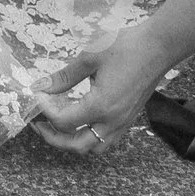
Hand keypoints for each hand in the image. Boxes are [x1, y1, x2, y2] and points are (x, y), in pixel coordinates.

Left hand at [27, 20, 168, 152]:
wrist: (157, 47)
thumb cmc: (124, 47)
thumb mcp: (89, 58)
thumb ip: (64, 77)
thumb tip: (41, 87)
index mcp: (100, 107)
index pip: (64, 121)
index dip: (45, 110)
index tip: (37, 94)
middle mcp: (112, 122)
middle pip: (77, 145)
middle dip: (54, 138)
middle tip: (38, 124)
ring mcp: (122, 124)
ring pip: (93, 148)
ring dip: (72, 142)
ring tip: (57, 126)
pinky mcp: (128, 120)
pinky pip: (105, 140)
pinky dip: (88, 138)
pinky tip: (80, 121)